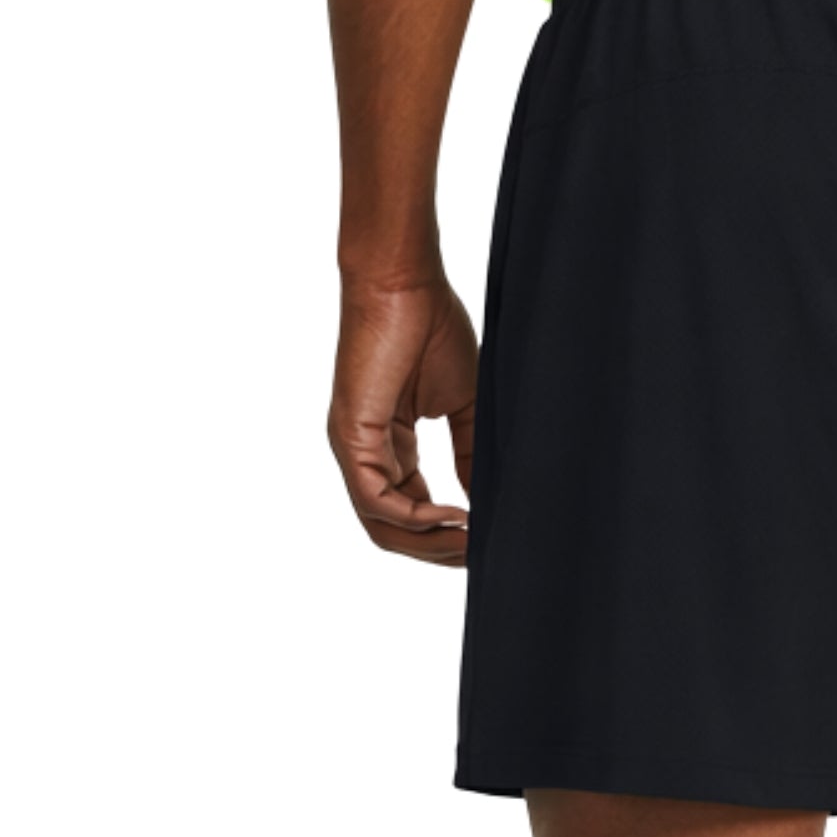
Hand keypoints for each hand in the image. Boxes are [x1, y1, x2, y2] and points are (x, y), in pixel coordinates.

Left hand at [328, 274, 478, 566]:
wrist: (405, 281)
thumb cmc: (430, 326)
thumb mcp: (462, 405)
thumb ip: (469, 455)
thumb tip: (484, 502)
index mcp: (387, 447)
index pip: (408, 513)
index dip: (445, 537)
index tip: (485, 541)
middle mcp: (363, 453)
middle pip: (391, 531)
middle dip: (437, 551)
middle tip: (479, 556)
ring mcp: (353, 447)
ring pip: (381, 525)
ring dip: (428, 544)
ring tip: (470, 542)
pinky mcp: (352, 436)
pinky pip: (377, 500)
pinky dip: (417, 518)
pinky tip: (455, 515)